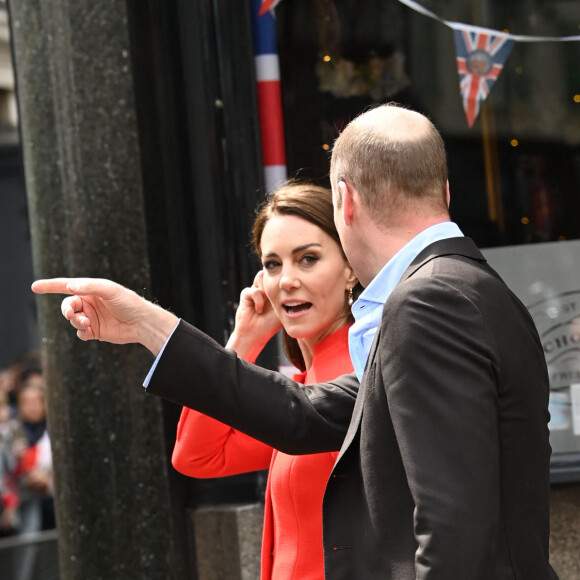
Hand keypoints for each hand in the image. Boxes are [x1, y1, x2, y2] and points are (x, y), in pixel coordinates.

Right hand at [31, 278, 177, 355]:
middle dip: (66, 310)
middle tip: (71, 315)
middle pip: (67, 305)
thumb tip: (70, 286)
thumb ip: (89, 287)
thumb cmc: (128, 302)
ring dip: (76, 322)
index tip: (34, 287)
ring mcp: (91, 317)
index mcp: (91, 290)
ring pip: (72, 320)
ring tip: (88, 324)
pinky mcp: (95, 331)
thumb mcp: (110, 290)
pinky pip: (80, 332)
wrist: (142, 323)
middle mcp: (89, 303)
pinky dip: (81, 332)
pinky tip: (90, 332)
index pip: (67, 286)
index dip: (50, 286)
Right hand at [226, 271, 281, 361]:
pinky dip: (258, 300)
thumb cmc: (270, 325)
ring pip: (261, 276)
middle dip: (274, 283)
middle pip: (270, 273)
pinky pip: (254, 290)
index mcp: (275, 291)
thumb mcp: (282, 309)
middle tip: (276, 297)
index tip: (285, 292)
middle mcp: (265, 289)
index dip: (282, 279)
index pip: (279, 276)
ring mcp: (255, 291)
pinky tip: (259, 310)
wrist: (255, 335)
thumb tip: (290, 284)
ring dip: (266, 288)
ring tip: (268, 301)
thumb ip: (285, 296)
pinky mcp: (246, 295)